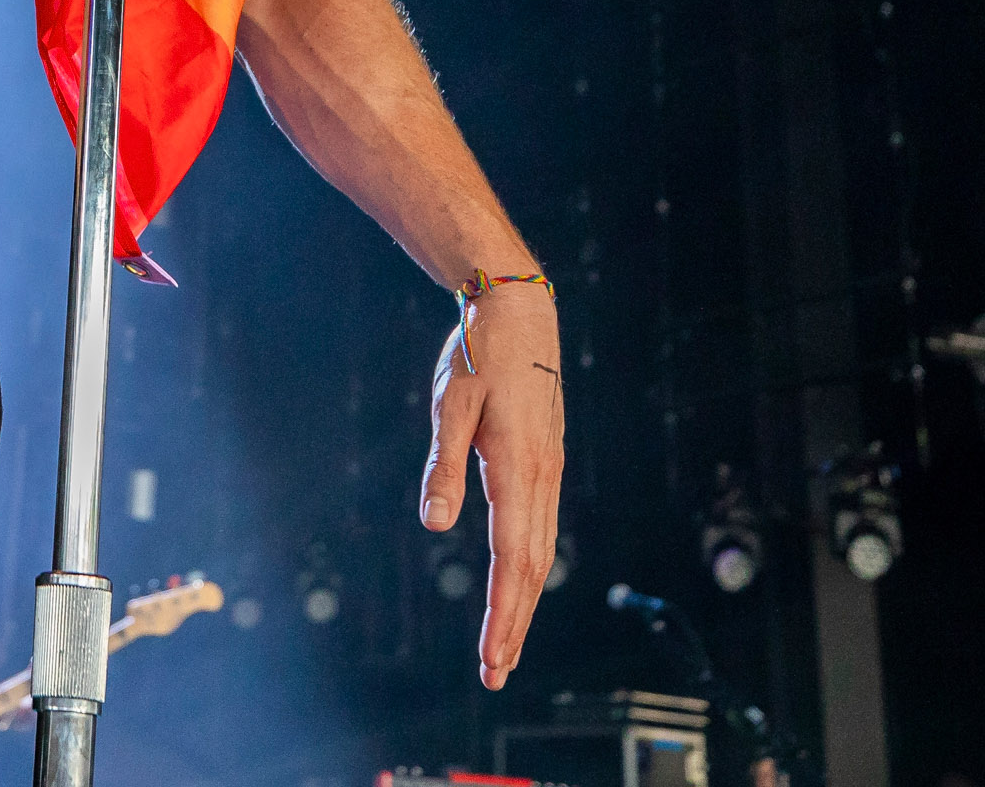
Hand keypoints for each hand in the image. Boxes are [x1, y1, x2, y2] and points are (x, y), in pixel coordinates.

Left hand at [419, 281, 564, 690]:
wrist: (520, 311)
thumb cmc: (478, 355)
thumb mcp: (450, 406)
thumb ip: (443, 467)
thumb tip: (435, 526)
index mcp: (517, 467)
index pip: (512, 557)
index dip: (503, 612)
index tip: (492, 656)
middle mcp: (542, 478)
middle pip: (532, 568)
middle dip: (514, 625)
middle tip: (494, 673)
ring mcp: (549, 473)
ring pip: (541, 553)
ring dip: (523, 603)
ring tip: (505, 646)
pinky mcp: (545, 464)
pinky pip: (542, 530)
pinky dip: (530, 570)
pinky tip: (518, 588)